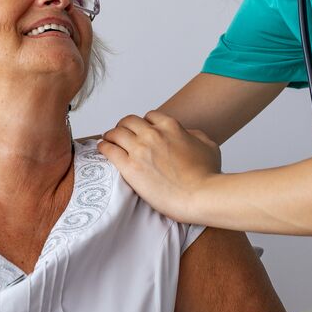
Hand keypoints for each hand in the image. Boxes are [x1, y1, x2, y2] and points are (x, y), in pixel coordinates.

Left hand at [97, 111, 220, 222]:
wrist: (200, 195)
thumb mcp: (208, 145)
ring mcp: (139, 149)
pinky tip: (103, 148)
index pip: (150, 116)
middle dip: (125, 126)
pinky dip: (103, 147)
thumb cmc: (208, 175)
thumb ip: (194, 135)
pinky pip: (109, 150)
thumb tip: (186, 134)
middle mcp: (153, 134)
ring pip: (116, 132)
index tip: (142, 131)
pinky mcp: (129, 167)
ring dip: (111, 135)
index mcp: (171, 126)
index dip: (145, 124)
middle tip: (121, 134)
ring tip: (108, 140)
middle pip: (129, 121)